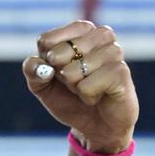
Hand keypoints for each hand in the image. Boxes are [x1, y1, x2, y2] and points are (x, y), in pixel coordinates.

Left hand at [23, 20, 138, 153]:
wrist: (95, 125)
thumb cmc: (68, 98)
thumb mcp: (41, 84)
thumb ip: (32, 70)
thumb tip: (42, 68)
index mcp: (80, 30)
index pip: (46, 40)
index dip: (45, 62)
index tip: (57, 69)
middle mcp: (100, 35)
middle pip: (59, 52)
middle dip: (60, 75)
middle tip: (74, 82)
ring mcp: (114, 51)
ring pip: (74, 69)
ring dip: (74, 85)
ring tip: (87, 88)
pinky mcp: (122, 71)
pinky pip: (87, 85)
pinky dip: (86, 96)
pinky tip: (97, 96)